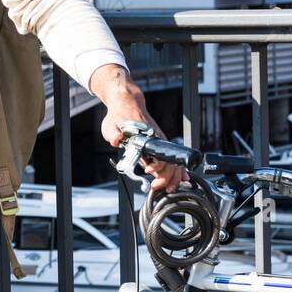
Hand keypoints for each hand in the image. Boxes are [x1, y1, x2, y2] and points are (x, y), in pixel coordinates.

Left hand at [90, 65, 186, 193]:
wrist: (127, 104)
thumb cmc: (119, 116)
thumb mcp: (111, 125)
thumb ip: (113, 134)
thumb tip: (116, 139)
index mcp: (147, 137)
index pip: (160, 156)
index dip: (158, 167)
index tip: (149, 172)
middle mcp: (157, 139)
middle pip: (170, 163)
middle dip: (167, 178)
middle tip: (157, 187)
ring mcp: (160, 141)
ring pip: (174, 162)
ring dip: (173, 177)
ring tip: (168, 187)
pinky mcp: (159, 143)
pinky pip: (171, 158)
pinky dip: (177, 170)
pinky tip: (180, 178)